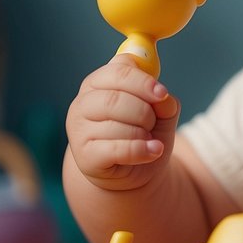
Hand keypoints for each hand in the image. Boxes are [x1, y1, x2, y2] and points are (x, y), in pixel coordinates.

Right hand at [66, 55, 180, 190]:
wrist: (131, 170)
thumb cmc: (142, 132)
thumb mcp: (159, 113)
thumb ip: (163, 100)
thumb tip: (163, 99)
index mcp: (97, 83)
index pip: (118, 72)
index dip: (143, 82)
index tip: (162, 93)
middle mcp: (82, 104)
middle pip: (115, 99)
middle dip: (144, 112)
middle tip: (152, 123)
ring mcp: (79, 131)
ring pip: (116, 126)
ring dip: (143, 133)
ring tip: (147, 139)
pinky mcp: (84, 157)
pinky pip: (117, 149)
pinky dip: (141, 150)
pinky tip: (153, 150)